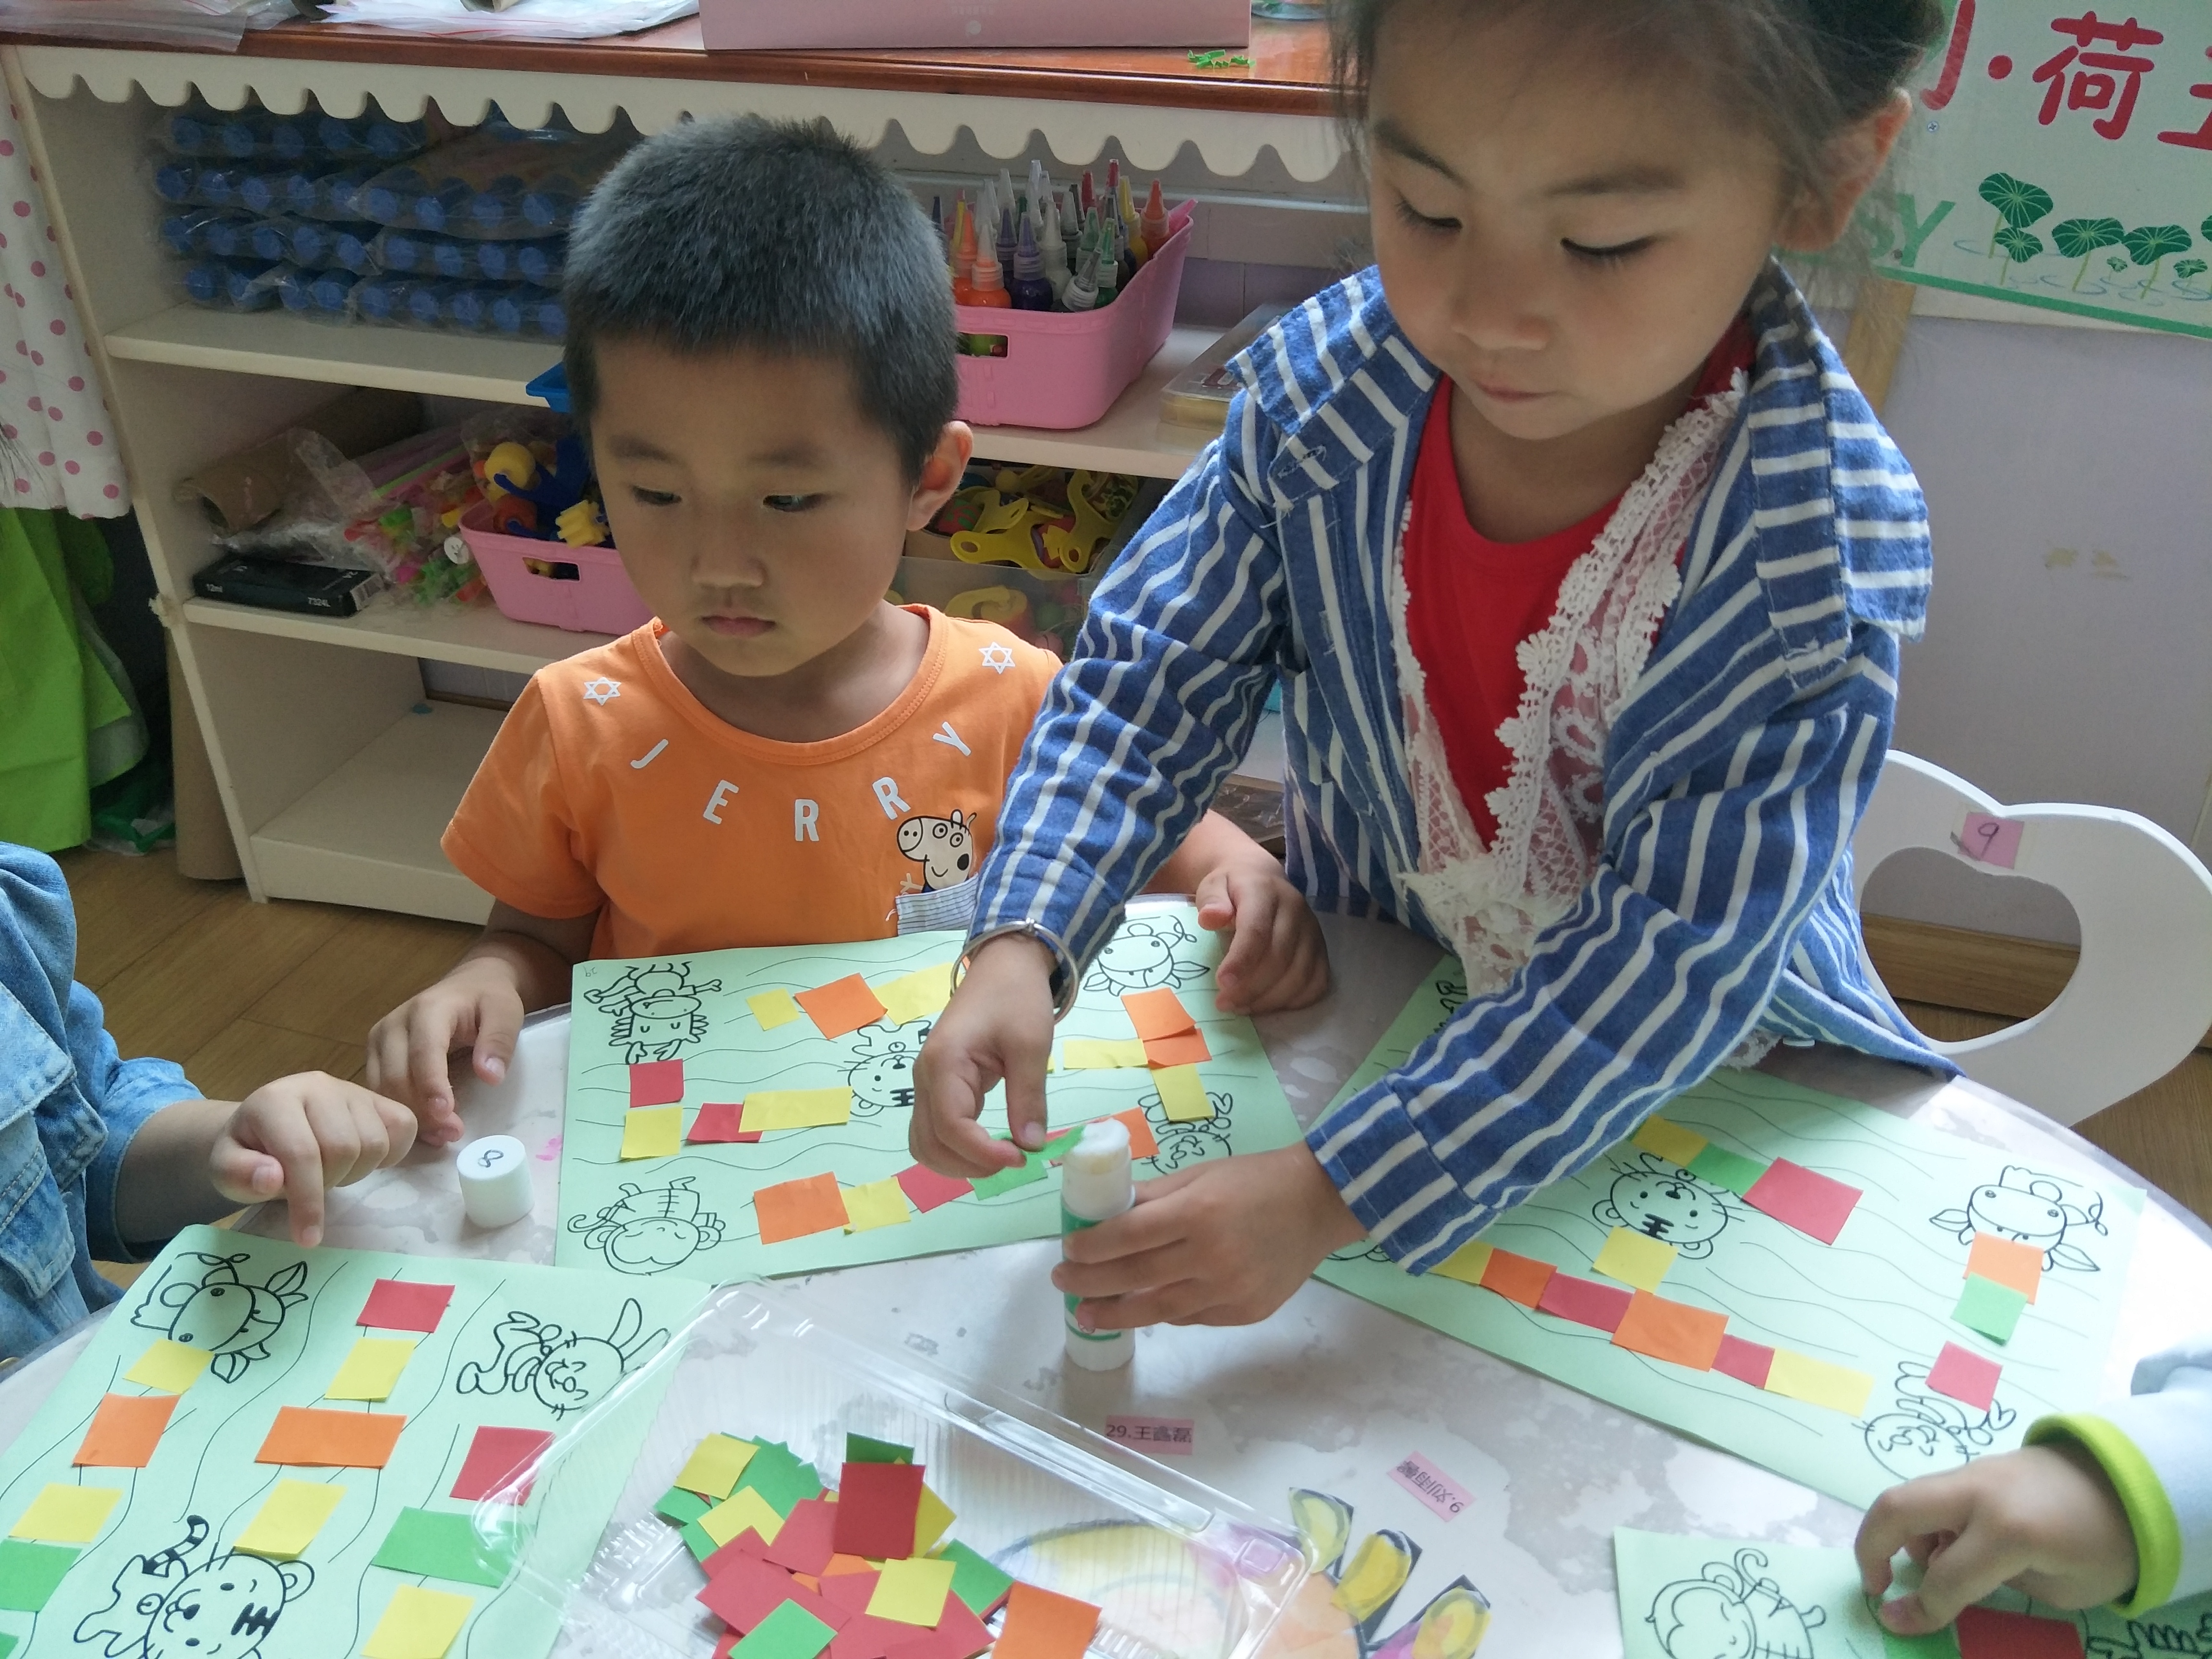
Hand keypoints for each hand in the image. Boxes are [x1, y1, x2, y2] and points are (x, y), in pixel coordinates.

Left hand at [209, 1072, 417, 1248]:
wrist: (265, 1129)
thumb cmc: (247, 1154)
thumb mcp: (224, 1170)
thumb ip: (239, 1175)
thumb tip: (272, 1178)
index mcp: (274, 1100)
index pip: (301, 1152)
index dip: (307, 1199)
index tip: (306, 1238)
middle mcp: (316, 1085)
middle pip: (345, 1147)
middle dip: (328, 1183)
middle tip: (310, 1189)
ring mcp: (351, 1089)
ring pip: (376, 1142)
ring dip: (355, 1172)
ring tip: (330, 1172)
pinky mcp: (377, 1097)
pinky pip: (404, 1126)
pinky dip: (391, 1154)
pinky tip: (361, 1161)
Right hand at [366, 955, 527, 1146]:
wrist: (469, 986)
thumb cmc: (488, 999)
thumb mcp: (505, 1012)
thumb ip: (499, 1040)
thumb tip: (490, 1076)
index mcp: (427, 1009)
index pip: (423, 1051)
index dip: (432, 1085)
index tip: (446, 1114)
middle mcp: (394, 1024)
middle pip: (397, 1075)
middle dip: (422, 1110)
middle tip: (452, 1134)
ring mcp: (380, 1042)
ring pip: (383, 1088)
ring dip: (409, 1117)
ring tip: (442, 1136)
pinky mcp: (376, 1057)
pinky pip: (380, 1092)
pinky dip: (400, 1114)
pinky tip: (425, 1130)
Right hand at [912, 935, 1056, 1176]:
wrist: (1003, 966)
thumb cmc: (1017, 998)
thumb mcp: (1030, 1044)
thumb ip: (1028, 1097)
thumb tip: (1031, 1146)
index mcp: (944, 1064)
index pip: (951, 1127)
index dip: (982, 1153)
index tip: (1021, 1159)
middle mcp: (925, 1077)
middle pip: (929, 1143)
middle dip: (968, 1164)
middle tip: (1013, 1160)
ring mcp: (927, 1083)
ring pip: (925, 1142)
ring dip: (958, 1161)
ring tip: (1000, 1157)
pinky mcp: (937, 1086)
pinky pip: (935, 1130)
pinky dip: (956, 1148)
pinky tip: (988, 1145)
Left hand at [1053, 1144, 1366, 1326]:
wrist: (1318, 1203)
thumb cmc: (1254, 1180)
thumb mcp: (1199, 1175)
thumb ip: (1152, 1197)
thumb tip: (1105, 1214)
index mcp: (1197, 1213)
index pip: (1126, 1238)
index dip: (1089, 1250)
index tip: (1066, 1254)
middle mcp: (1211, 1257)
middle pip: (1135, 1278)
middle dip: (1090, 1285)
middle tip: (1063, 1286)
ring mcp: (1230, 1290)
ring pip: (1160, 1311)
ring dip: (1118, 1314)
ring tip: (1088, 1315)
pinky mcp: (1246, 1312)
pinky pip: (1192, 1318)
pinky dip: (1164, 1314)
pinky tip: (1143, 1309)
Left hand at [1196, 852, 1329, 1015]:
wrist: (1263, 879)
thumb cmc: (1232, 889)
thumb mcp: (1212, 886)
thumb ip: (1211, 901)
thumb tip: (1211, 918)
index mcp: (1265, 892)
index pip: (1257, 930)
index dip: (1241, 960)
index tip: (1222, 983)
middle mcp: (1295, 910)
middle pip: (1280, 958)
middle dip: (1250, 988)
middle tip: (1224, 1003)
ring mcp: (1313, 932)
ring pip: (1299, 975)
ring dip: (1269, 999)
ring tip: (1240, 1008)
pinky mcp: (1321, 950)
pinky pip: (1316, 983)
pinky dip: (1294, 1001)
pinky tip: (1268, 1005)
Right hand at [1855, 1443, 2138, 1632]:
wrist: (2131, 1485)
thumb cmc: (2105, 1549)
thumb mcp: (2059, 1588)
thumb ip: (1993, 1584)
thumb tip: (1941, 1586)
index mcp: (2009, 1531)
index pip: (1947, 1578)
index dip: (1919, 1610)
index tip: (1895, 1625)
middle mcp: (1981, 1492)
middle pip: (1898, 1509)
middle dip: (1871, 1547)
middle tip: (1876, 1583)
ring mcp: (1975, 1471)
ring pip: (1909, 1495)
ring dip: (1900, 1533)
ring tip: (1931, 1567)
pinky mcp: (1977, 1466)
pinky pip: (1933, 1492)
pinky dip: (1924, 1520)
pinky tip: (1952, 1544)